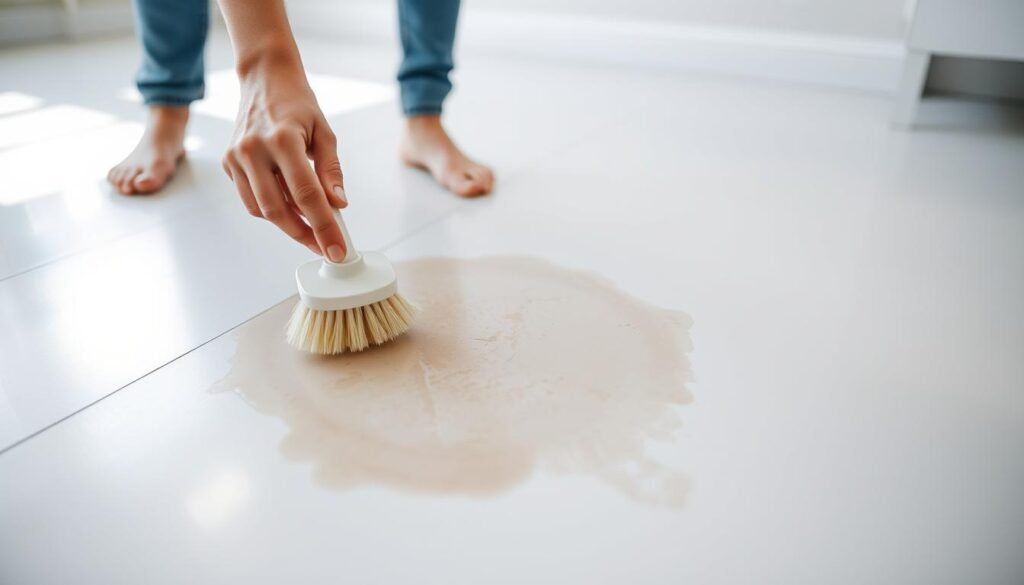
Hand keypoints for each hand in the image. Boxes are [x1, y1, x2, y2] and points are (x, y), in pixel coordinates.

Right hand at [222, 57, 348, 260]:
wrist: (264, 78)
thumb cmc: (297, 103)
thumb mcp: (324, 133)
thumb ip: (331, 171)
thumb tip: (338, 204)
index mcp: (282, 140)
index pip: (307, 195)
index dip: (324, 226)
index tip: (338, 248)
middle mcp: (253, 149)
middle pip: (279, 209)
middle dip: (305, 234)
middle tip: (325, 246)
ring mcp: (236, 157)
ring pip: (261, 209)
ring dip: (288, 224)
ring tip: (311, 227)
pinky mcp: (228, 163)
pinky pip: (251, 199)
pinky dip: (271, 208)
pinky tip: (290, 206)